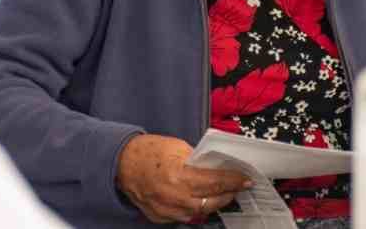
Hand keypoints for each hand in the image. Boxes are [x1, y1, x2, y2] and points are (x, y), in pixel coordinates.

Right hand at [115, 134, 250, 223]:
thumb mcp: (177, 147)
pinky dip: (194, 208)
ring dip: (213, 203)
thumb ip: (197, 161)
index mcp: (179, 176)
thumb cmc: (147, 151)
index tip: (245, 180)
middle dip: (228, 194)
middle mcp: (175, 197)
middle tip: (237, 187)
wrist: (121, 163)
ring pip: (201, 213)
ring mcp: (167, 210)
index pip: (216, 183)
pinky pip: (184, 216)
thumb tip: (215, 168)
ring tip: (221, 194)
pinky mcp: (160, 217)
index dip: (234, 182)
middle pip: (213, 202)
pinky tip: (199, 200)